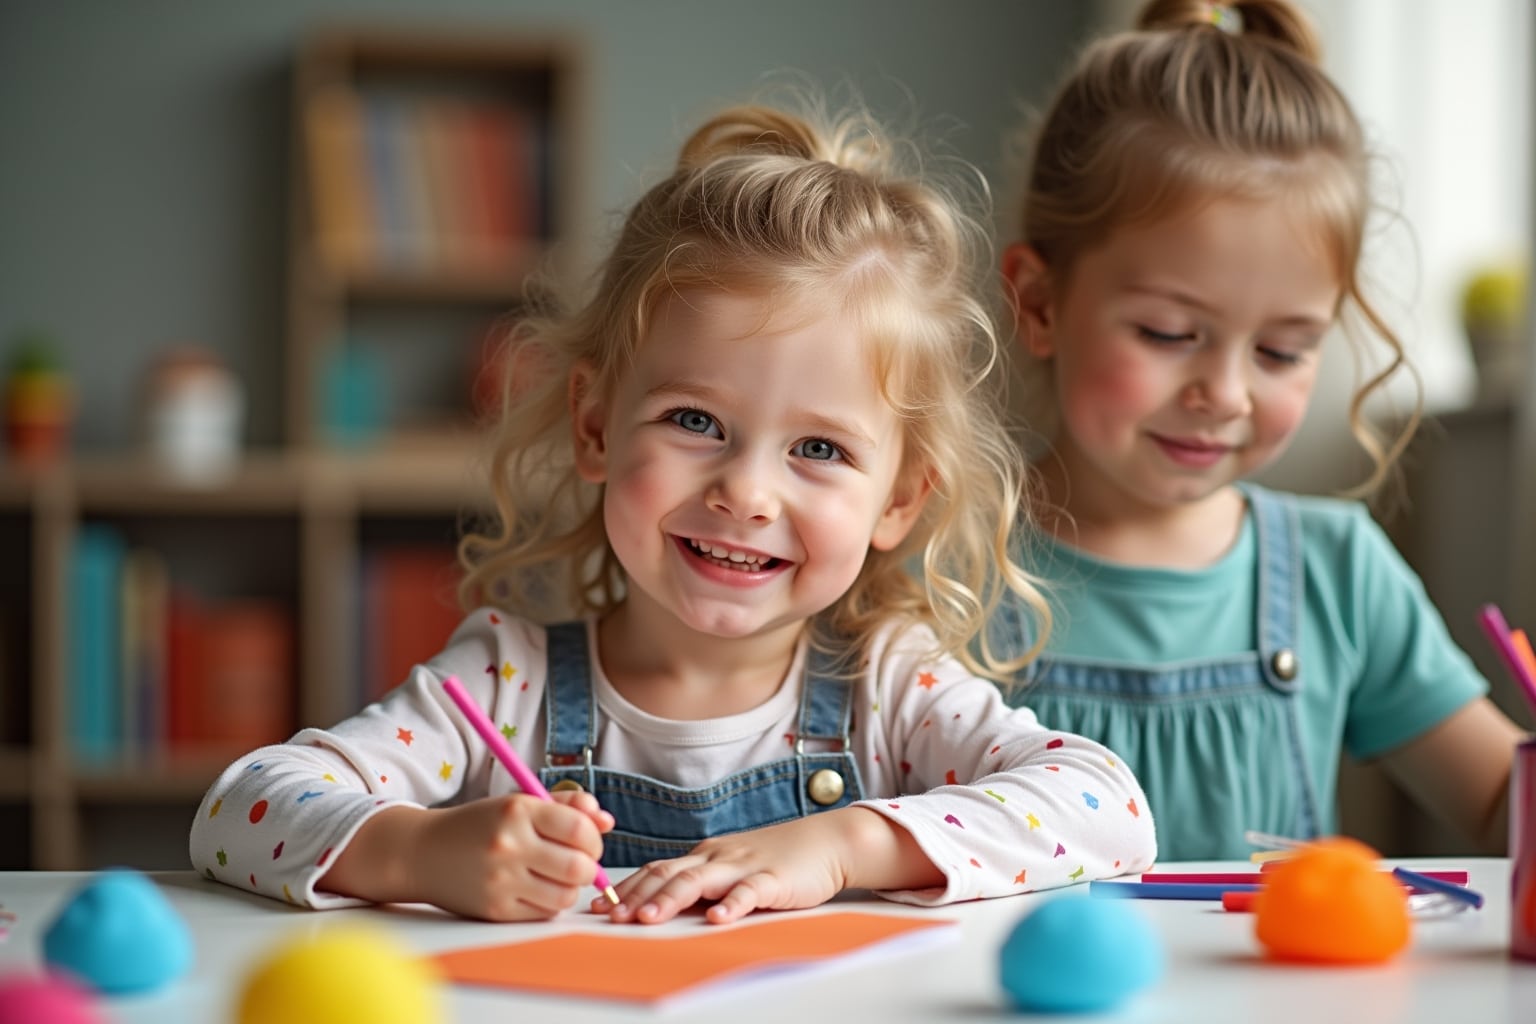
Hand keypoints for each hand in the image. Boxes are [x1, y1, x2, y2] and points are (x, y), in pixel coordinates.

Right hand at [321, 790, 612, 920]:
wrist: (422, 852)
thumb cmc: (479, 825)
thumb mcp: (519, 803)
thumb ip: (567, 806)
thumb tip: (608, 821)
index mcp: (517, 811)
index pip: (580, 830)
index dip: (594, 838)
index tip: (587, 840)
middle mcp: (509, 845)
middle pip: (579, 867)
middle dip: (588, 866)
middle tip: (579, 861)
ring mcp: (501, 881)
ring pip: (566, 896)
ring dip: (571, 887)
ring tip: (557, 876)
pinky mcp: (494, 909)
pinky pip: (543, 913)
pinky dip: (549, 903)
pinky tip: (537, 889)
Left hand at [597, 814, 846, 924]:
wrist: (826, 842)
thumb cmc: (776, 859)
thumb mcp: (731, 869)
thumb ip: (701, 884)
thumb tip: (660, 906)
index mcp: (705, 856)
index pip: (657, 870)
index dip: (627, 889)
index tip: (598, 908)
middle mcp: (718, 857)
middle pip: (670, 874)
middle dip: (637, 896)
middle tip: (611, 917)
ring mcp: (744, 866)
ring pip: (700, 881)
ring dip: (671, 900)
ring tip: (648, 920)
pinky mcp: (773, 878)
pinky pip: (749, 891)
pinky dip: (732, 904)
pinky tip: (718, 919)